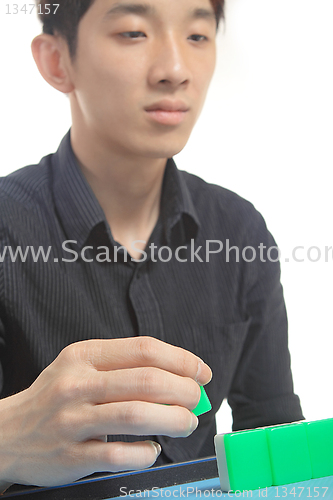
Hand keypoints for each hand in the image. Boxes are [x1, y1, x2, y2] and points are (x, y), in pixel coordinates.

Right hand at [0, 336, 211, 487]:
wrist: (8, 433)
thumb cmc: (56, 395)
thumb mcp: (80, 367)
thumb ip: (123, 367)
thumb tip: (180, 376)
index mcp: (83, 356)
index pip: (143, 349)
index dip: (181, 360)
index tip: (201, 371)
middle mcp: (76, 385)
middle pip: (146, 381)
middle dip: (183, 390)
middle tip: (197, 399)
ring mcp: (72, 421)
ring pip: (137, 416)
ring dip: (173, 420)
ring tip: (186, 422)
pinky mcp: (71, 457)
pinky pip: (121, 455)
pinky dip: (147, 453)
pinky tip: (152, 449)